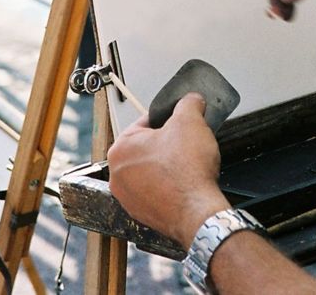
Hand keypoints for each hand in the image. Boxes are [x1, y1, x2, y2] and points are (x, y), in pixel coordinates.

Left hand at [107, 93, 228, 247]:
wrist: (197, 212)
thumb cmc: (187, 172)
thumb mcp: (191, 120)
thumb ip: (188, 103)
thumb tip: (191, 100)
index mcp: (120, 149)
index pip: (145, 122)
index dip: (168, 120)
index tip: (181, 124)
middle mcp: (118, 175)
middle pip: (147, 147)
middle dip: (167, 143)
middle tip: (186, 144)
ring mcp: (128, 198)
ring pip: (150, 170)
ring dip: (167, 165)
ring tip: (186, 164)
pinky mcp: (142, 214)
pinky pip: (156, 191)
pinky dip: (169, 185)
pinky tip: (184, 183)